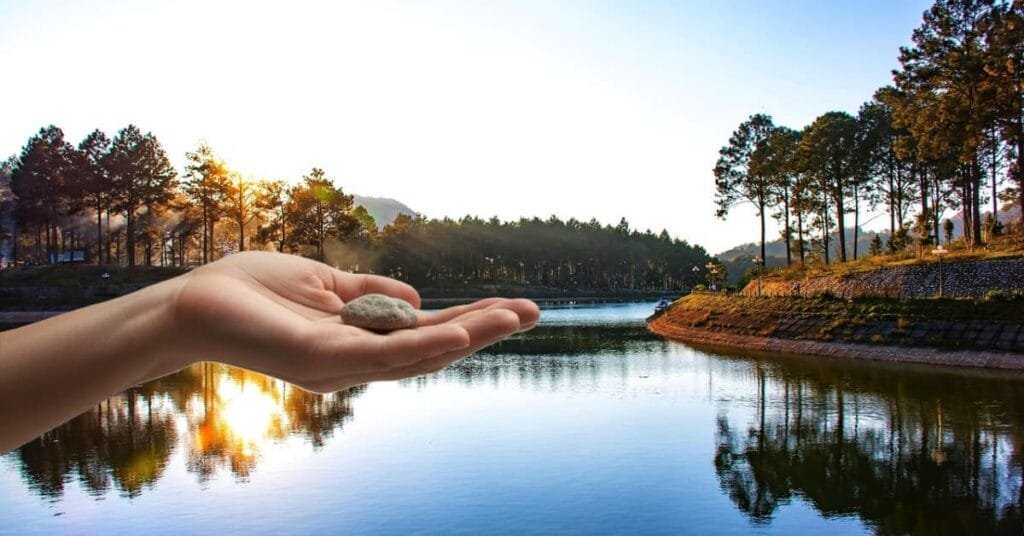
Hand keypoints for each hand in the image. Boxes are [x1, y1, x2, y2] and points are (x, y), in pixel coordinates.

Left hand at [171, 251, 539, 391]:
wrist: (190, 303)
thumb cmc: (251, 291)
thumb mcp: (324, 282)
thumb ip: (369, 292)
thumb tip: (417, 298)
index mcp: (360, 339)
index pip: (425, 333)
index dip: (470, 320)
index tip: (512, 305)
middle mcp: (356, 359)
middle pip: (432, 348)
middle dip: (484, 330)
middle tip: (533, 311)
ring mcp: (340, 364)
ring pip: (416, 355)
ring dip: (468, 335)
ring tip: (512, 317)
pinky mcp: (319, 360)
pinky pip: (379, 355)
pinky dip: (421, 345)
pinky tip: (456, 332)